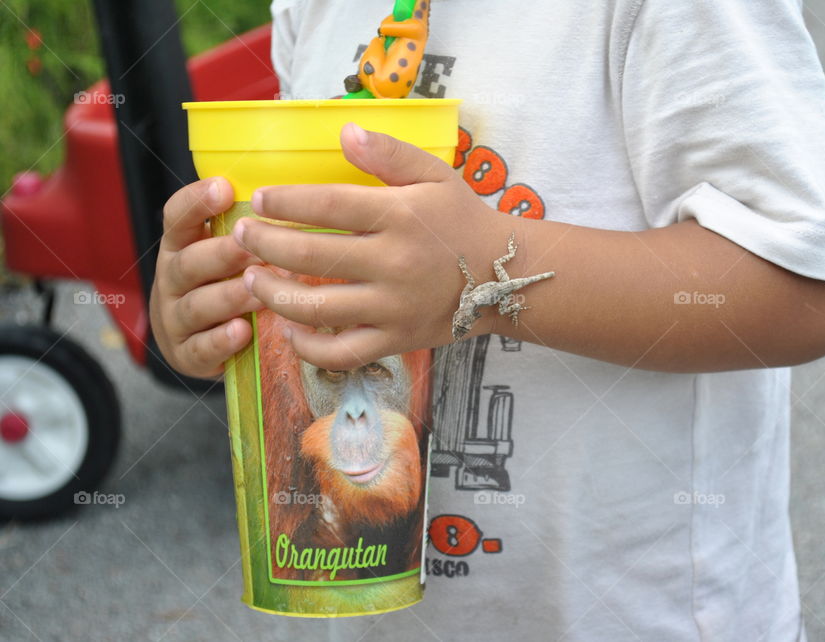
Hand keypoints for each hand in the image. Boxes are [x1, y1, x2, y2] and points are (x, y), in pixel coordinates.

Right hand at [150, 177, 265, 378]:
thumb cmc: (225, 284)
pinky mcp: (185, 355)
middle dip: (222, 255)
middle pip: (188, 263)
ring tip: (257, 292)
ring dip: (228, 297)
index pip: (177, 218)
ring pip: (197, 305)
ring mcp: (174, 318)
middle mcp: (172, 279)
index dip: (196, 202)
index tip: (224, 188)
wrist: (202, 343)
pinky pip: (200, 348)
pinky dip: (220, 340)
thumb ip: (247, 229)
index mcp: (181, 247)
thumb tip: (296, 194)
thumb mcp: (228, 254)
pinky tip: (242, 331)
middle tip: (254, 249)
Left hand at [234, 123, 510, 370]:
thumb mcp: (435, 174)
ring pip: (318, 307)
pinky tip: (289, 329)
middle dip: (265, 245)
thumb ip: (389, 153)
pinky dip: (309, 347)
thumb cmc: (462, 221)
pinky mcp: (396, 340)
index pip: (329, 206)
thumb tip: (344, 130)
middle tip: (240, 237)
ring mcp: (393, 307)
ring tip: (250, 280)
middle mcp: (394, 263)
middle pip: (312, 256)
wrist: (504, 276)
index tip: (260, 199)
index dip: (286, 202)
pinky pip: (343, 352)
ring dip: (274, 294)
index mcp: (400, 216)